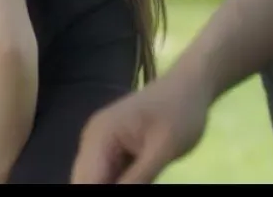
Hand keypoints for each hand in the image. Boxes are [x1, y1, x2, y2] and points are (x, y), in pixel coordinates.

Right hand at [70, 70, 212, 183]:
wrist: (189, 86)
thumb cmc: (180, 112)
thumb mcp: (163, 149)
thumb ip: (138, 178)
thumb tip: (115, 196)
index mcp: (100, 135)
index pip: (86, 179)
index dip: (95, 192)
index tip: (126, 186)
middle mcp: (93, 138)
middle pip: (83, 179)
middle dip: (98, 190)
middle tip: (139, 184)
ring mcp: (101, 142)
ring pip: (94, 177)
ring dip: (110, 184)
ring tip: (142, 179)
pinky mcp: (112, 148)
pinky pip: (107, 173)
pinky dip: (117, 182)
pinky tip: (135, 181)